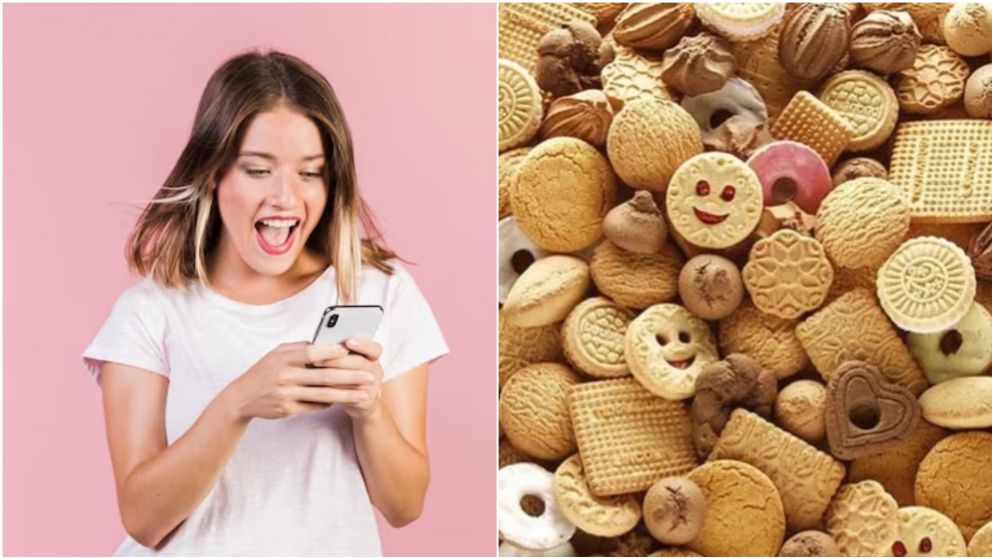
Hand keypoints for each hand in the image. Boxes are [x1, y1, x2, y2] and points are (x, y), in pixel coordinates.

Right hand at [227, 341, 375, 420]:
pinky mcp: (288, 409)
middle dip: (350, 377)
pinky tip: (345, 401)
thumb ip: (301, 347)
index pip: (313, 352)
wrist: (242, 397)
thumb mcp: (278, 353)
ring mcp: (287, 394)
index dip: (334, 352)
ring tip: (364, 394)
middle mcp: (286, 375)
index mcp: (285, 357)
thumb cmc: (266, 370)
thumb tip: (330, 344)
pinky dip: (330, 403)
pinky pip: (314, 405)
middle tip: (370, 376)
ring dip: (347, 395)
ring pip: (323, 394)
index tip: (354, 352)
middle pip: (324, 376)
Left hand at [312, 337, 383, 418]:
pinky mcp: (366, 401)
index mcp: (373, 356)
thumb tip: (320, 344)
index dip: (362, 344)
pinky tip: (320, 387)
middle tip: (317, 359)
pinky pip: (349, 396)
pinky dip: (334, 391)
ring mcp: (373, 386)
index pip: (374, 348)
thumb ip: (340, 351)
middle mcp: (376, 370)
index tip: (348, 341)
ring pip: (353, 380)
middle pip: (360, 363)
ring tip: (316, 373)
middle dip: (337, 360)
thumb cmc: (349, 374)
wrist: (360, 400)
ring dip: (333, 376)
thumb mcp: (349, 360)